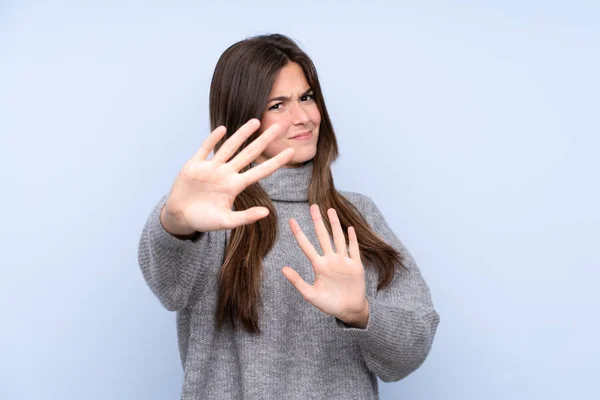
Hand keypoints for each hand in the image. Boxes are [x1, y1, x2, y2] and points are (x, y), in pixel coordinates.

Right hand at [162, 119, 294, 232]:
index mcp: (235, 186)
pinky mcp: (194, 165)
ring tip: (255, 121)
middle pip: (249, 153)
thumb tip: (267, 213)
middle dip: (264, 140)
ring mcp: (211, 168)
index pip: (261, 171)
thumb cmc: (204, 220)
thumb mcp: (225, 222)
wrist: (180, 216)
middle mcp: (226, 173)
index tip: (292, 152)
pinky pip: (205, 149)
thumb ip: (245, 217)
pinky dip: (213, 139)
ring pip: (229, 147)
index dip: (276, 161)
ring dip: (242, 134)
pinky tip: (223, 129)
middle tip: (279, 126)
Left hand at [282, 204, 369, 326]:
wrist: (349, 311)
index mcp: (319, 266)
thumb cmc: (329, 304)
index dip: (299, 233)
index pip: (306, 246)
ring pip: (338, 238)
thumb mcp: (310, 295)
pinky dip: (352, 239)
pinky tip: (349, 228)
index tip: (291, 220)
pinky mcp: (356, 266)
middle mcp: (330, 260)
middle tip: (313, 206)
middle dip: (318, 221)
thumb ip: (297, 281)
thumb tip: (282, 269)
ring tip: (330, 210)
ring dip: (335, 224)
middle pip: (323, 236)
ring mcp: (343, 261)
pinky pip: (353, 249)